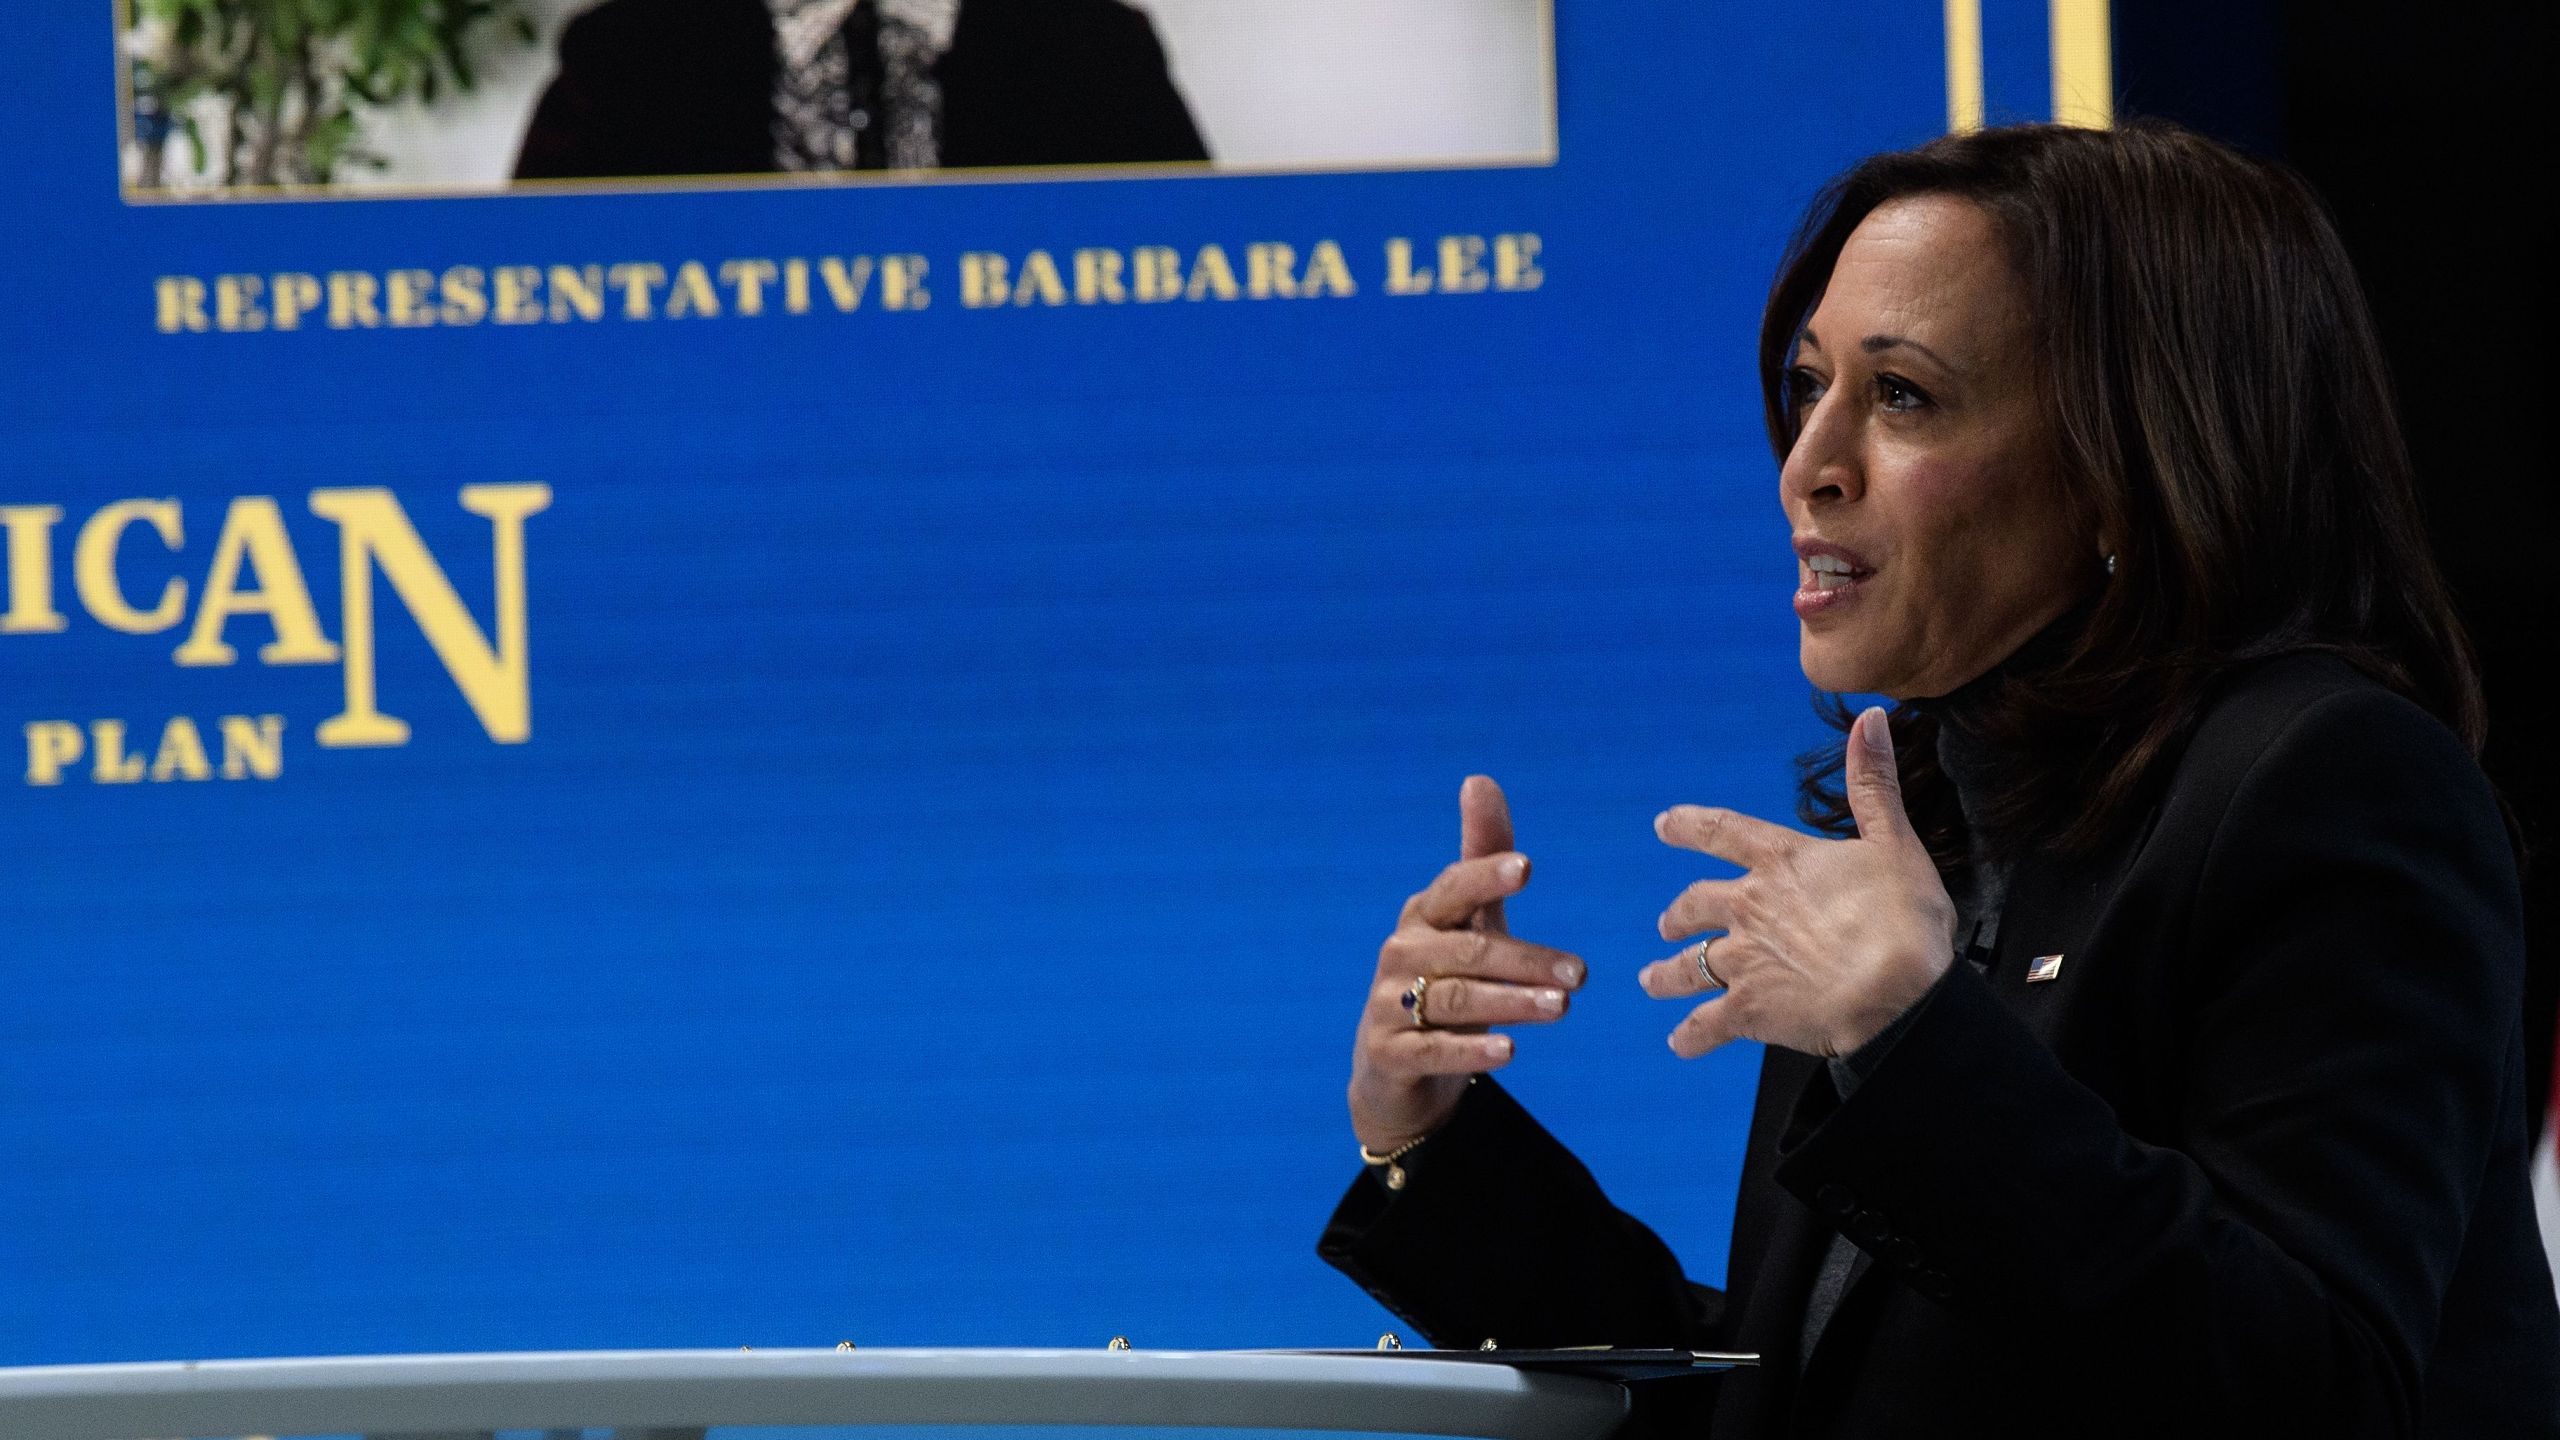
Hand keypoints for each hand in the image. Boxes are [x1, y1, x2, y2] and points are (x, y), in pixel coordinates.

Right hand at [1348, 775, 1587, 1152]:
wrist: (1395, 1066)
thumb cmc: (1444, 978)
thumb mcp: (1468, 921)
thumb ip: (1481, 858)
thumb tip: (1479, 779)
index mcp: (1424, 915)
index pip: (1454, 888)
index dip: (1486, 876)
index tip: (1527, 868)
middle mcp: (1401, 953)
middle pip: (1468, 952)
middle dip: (1526, 959)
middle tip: (1581, 973)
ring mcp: (1389, 1005)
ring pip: (1454, 1000)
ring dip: (1511, 1002)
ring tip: (1562, 1007)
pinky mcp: (1388, 1054)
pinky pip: (1433, 1050)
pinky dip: (1472, 1051)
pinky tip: (1511, 1051)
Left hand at [1639, 707, 1955, 1058]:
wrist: (1898, 994)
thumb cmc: (1904, 919)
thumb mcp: (1894, 842)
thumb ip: (1873, 783)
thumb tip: (1872, 717)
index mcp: (1780, 863)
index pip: (1722, 831)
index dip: (1689, 825)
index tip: (1663, 824)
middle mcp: (1748, 908)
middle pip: (1694, 905)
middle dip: (1678, 916)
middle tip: (1666, 925)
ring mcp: (1742, 961)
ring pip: (1687, 966)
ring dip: (1666, 974)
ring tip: (1652, 979)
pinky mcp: (1747, 1010)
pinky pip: (1706, 1025)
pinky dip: (1690, 1036)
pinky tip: (1680, 1043)